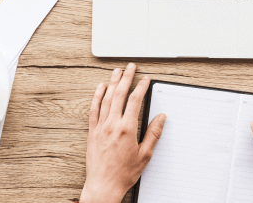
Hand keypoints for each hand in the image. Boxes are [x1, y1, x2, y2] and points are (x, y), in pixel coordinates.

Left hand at [80, 64, 166, 202]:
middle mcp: (111, 125)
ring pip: (106, 98)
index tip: (145, 79)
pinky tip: (100, 88)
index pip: (135, 100)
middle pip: (119, 94)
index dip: (141, 87)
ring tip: (117, 72)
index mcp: (127, 129)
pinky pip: (93, 109)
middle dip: (126, 78)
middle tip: (131, 67)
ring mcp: (100, 127)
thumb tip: (161, 118)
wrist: (104, 184)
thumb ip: (153, 134)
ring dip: (112, 83)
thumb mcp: (145, 155)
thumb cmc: (124, 173)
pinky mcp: (92, 131)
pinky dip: (97, 96)